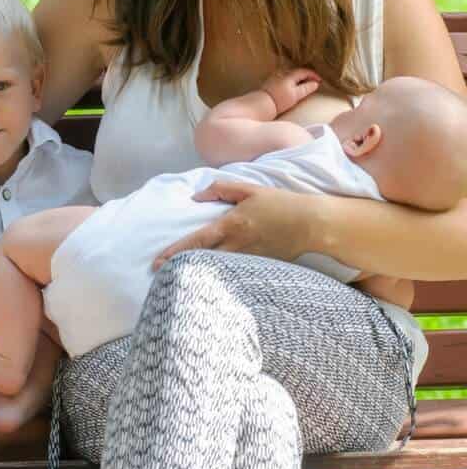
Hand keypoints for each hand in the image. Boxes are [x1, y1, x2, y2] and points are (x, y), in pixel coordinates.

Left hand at [153, 181, 314, 269]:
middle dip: (180, 267)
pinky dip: (219, 276)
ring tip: (179, 277)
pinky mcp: (259, 268)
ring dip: (197, 273)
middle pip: (202, 261)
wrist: (312, 224)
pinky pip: (234, 274)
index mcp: (231, 225)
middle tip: (159, 274)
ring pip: (216, 270)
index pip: (197, 241)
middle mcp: (237, 246)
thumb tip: (196, 197)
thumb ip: (220, 189)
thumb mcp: (249, 189)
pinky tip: (209, 280)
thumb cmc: (279, 203)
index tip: (157, 261)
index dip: (175, 251)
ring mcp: (248, 260)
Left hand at [261, 68, 319, 115]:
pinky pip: (285, 78)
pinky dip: (292, 80)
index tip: (320, 81)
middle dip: (306, 76)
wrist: (262, 104)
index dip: (313, 75)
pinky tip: (292, 87)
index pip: (304, 71)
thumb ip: (306, 88)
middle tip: (313, 82)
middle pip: (297, 72)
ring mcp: (275, 76)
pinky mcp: (271, 82)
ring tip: (304, 85)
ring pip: (290, 75)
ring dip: (299, 78)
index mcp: (289, 75)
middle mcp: (282, 73)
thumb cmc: (279, 100)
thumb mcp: (296, 95)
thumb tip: (315, 84)